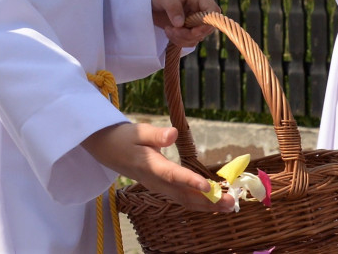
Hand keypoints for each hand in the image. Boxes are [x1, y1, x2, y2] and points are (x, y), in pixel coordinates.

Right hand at [82, 122, 234, 212]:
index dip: (190, 181)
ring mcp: (158, 187)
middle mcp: (155, 181)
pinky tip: (213, 203)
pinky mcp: (161, 189)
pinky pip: (182, 200)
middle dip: (208, 201)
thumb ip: (155, 134)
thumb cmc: (123, 137)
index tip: (208, 186)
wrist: (106, 150)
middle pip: (183, 195)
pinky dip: (199, 204)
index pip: (172, 175)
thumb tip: (173, 134)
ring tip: (229, 207)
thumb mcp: (137, 130)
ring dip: (207, 206)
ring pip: (184, 201)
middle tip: (231, 202)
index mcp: (149, 165)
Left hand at [151, 0, 219, 47]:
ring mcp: (196, 21)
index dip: (208, 23)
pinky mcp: (190, 30)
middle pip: (207, 28)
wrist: (151, 1)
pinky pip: (190, 41)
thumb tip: (180, 24)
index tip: (194, 30)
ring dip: (183, 38)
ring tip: (168, 30)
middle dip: (190, 33)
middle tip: (174, 30)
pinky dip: (179, 40)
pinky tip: (169, 32)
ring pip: (198, 37)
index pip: (214, 11)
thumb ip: (172, 7)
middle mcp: (201, 9)